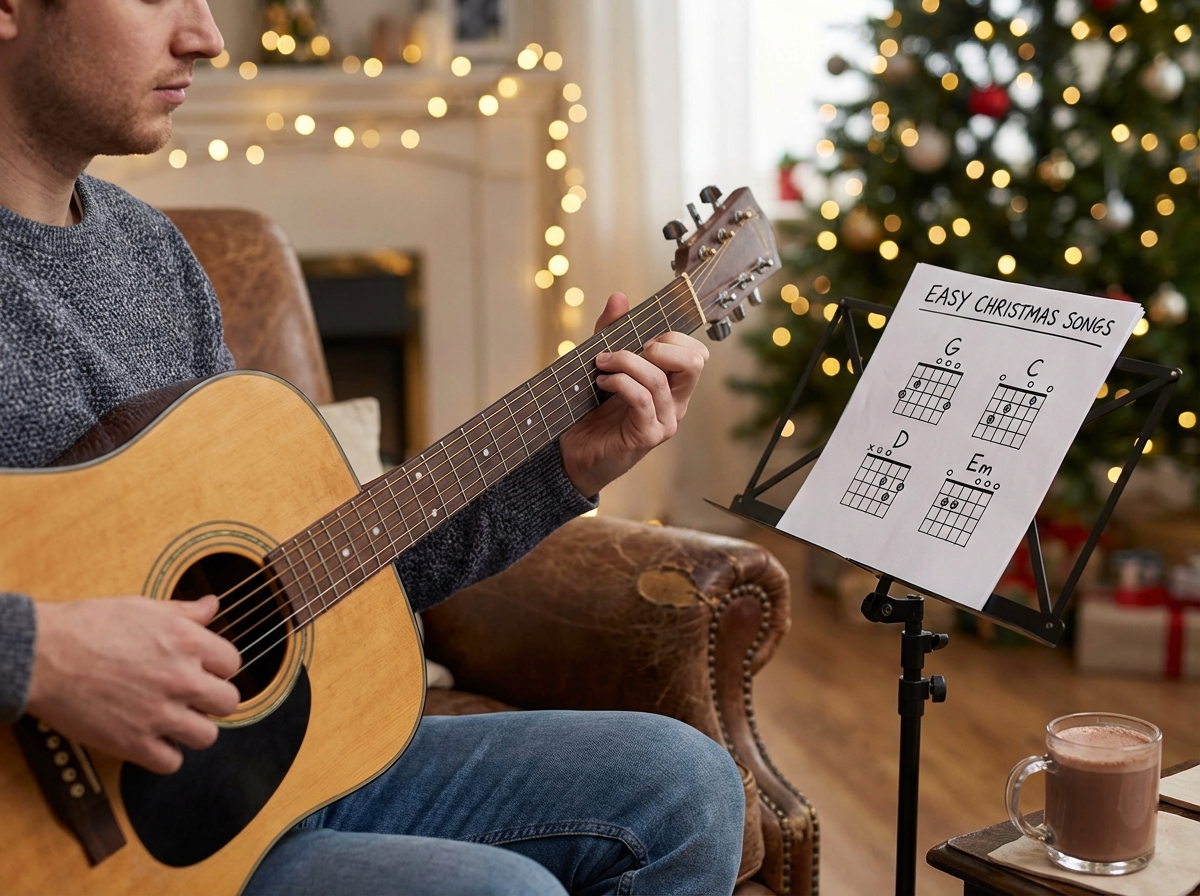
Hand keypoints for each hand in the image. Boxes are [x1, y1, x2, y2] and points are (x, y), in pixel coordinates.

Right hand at [26, 595, 240, 773]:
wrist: (41, 655)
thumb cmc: (88, 626)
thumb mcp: (143, 607)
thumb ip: (185, 612)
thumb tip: (212, 605)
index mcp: (188, 642)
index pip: (233, 663)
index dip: (218, 667)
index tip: (202, 670)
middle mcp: (181, 678)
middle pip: (228, 702)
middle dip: (212, 699)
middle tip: (191, 697)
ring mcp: (159, 713)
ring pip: (207, 736)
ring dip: (193, 729)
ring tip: (173, 719)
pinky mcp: (133, 743)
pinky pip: (171, 763)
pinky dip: (164, 755)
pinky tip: (152, 739)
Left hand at [560, 292, 708, 496]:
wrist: (573, 454)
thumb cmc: (590, 412)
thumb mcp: (602, 364)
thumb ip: (612, 333)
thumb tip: (620, 297)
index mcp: (672, 386)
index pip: (696, 352)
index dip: (672, 336)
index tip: (638, 338)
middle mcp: (675, 404)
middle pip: (695, 361)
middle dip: (660, 344)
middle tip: (629, 349)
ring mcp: (664, 421)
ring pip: (659, 378)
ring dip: (626, 362)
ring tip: (601, 364)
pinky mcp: (648, 436)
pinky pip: (641, 398)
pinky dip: (619, 382)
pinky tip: (602, 382)